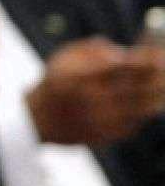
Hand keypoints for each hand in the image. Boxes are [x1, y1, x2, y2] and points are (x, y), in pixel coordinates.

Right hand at [25, 38, 164, 146]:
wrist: (34, 121)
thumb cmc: (54, 83)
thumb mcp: (64, 57)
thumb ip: (94, 48)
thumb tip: (124, 52)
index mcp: (82, 78)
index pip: (123, 67)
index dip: (147, 61)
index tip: (161, 55)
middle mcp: (92, 100)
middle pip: (138, 89)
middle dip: (159, 79)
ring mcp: (99, 121)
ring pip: (140, 110)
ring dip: (158, 99)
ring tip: (164, 90)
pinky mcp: (103, 137)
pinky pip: (132, 125)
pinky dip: (142, 115)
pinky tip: (148, 107)